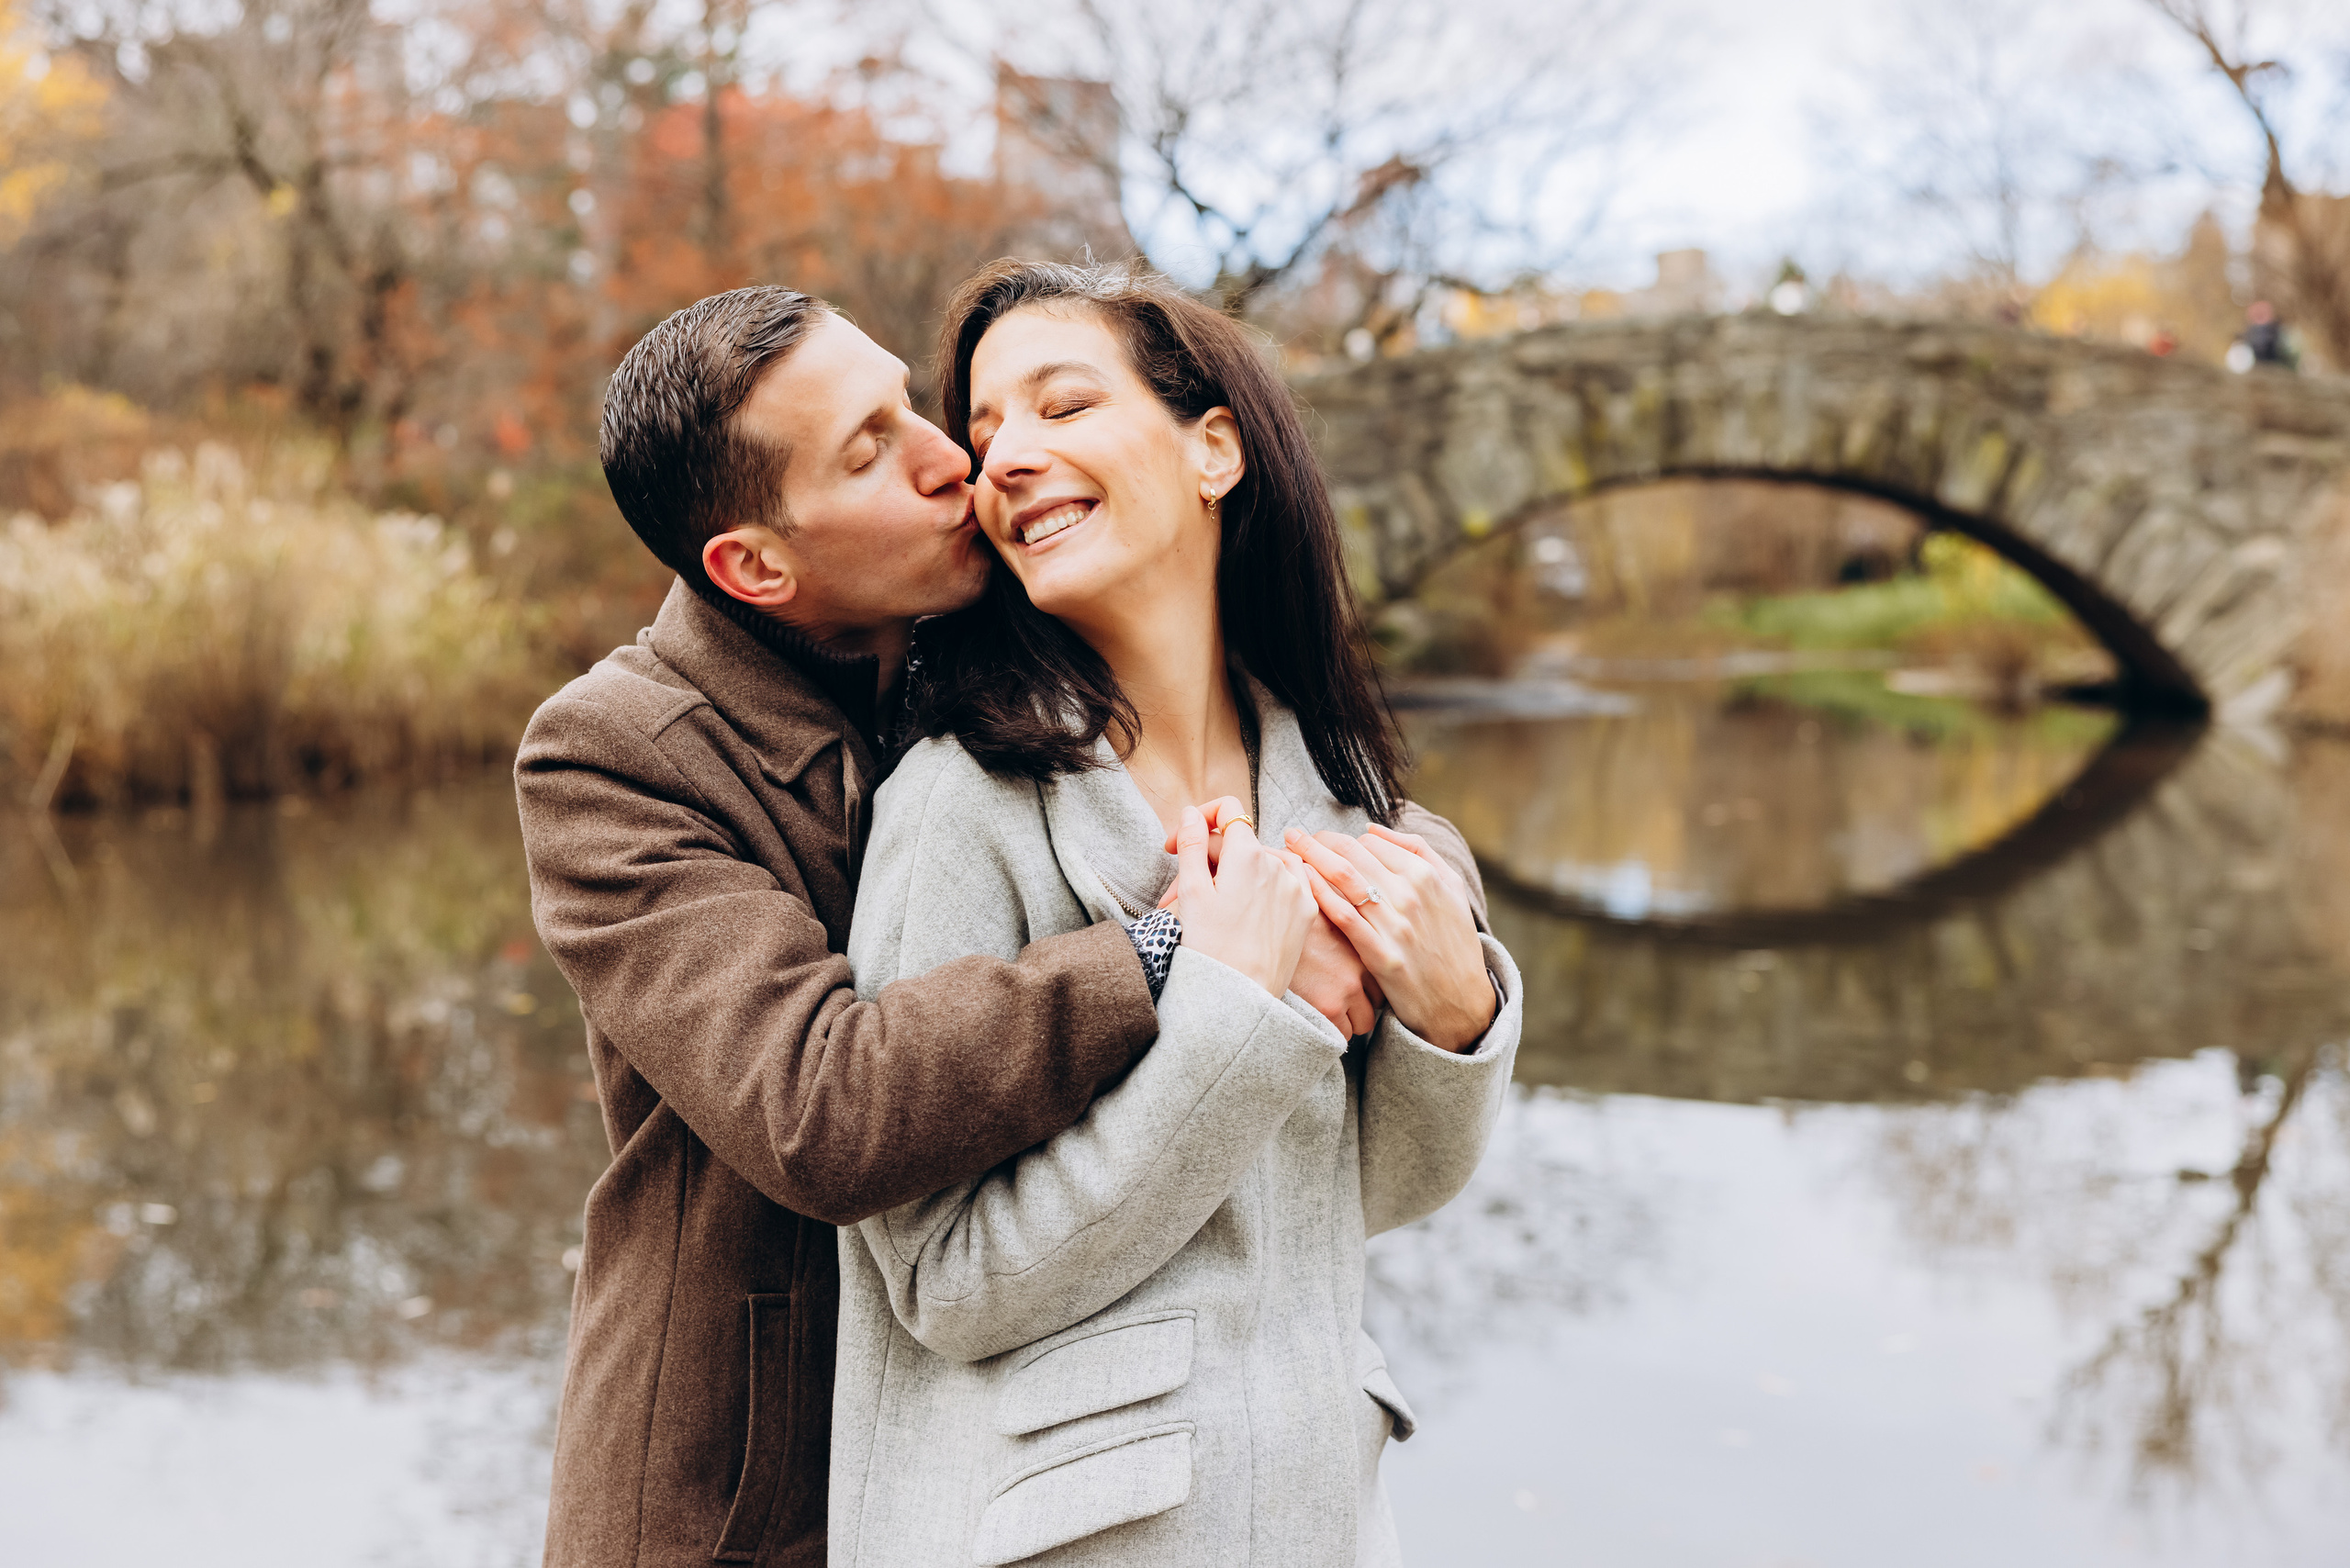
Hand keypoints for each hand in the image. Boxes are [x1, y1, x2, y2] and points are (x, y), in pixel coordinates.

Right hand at [1171, 804, 1316, 997]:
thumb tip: (1192, 812)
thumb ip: (1193, 843)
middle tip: (1177, 890)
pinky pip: (1288, 883)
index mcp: (1247, 854)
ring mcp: (1297, 888)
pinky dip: (1267, 885)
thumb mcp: (1192, 891)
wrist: (1241, 997)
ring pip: (1262, 864)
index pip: (1228, 811)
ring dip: (1237, 873)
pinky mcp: (1306, 912)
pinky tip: (1248, 906)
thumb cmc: (1210, 948)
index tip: (1179, 843)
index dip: (1200, 819)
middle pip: (1240, 844)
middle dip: (1209, 858)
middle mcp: (1278, 865)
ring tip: (1213, 903)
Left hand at [1285, 823, 1495, 1051]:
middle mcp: (1410, 895)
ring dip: (1310, 856)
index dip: (1343, 839)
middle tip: (1295, 836)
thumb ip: (1417, 850)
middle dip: (1317, 839)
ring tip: (1289, 847)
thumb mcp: (1452, 887)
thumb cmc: (1453, 940)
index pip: (1370, 842)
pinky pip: (1343, 916)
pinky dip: (1319, 892)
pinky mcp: (1381, 955)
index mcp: (1425, 874)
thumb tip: (1372, 828)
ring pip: (1343, 878)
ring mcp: (1395, 925)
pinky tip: (1301, 881)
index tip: (1326, 843)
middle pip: (1352, 853)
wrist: (1460, 1000)